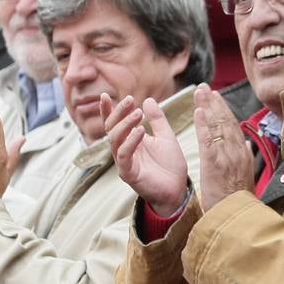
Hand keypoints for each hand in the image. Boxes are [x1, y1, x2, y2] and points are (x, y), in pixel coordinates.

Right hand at [102, 92, 188, 214]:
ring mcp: (124, 163)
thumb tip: (148, 99)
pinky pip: (124, 156)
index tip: (105, 95)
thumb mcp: (166, 137)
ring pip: (115, 140)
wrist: (178, 189)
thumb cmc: (170, 165)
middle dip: (118, 113)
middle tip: (129, 100)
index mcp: (130, 141)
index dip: (108, 110)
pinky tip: (140, 131)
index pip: (114, 123)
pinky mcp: (129, 174)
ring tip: (138, 113)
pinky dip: (130, 142)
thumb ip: (157, 120)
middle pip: (111, 129)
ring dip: (125, 124)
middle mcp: (124, 151)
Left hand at [193, 84, 255, 210]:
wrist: (237, 216)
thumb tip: (245, 143)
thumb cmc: (238, 200)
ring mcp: (226, 157)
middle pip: (224, 121)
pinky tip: (199, 112)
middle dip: (214, 102)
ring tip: (200, 92)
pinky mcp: (214, 164)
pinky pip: (208, 140)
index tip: (215, 96)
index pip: (232, 125)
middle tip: (204, 87)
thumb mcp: (246, 176)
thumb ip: (245, 157)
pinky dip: (204, 125)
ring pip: (217, 127)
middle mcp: (236, 151)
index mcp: (242, 153)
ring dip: (208, 107)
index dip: (223, 109)